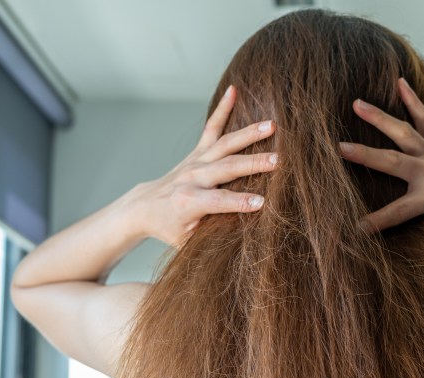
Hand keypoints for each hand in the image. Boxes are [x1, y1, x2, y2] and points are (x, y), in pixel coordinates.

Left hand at [130, 84, 278, 247]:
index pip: (218, 202)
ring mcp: (195, 161)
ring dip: (249, 134)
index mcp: (188, 202)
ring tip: (272, 126)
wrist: (144, 207)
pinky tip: (234, 90)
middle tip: (278, 160)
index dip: (239, 202)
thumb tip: (246, 232)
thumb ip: (214, 233)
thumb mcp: (190, 240)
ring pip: (225, 144)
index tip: (262, 203)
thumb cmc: (171, 228)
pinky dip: (222, 108)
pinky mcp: (197, 151)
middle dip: (252, 164)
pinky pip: (211, 127)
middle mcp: (192, 178)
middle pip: (226, 168)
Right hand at [339, 78, 423, 239]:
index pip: (398, 212)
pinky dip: (412, 99)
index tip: (354, 228)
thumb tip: (405, 241)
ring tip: (356, 104)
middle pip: (392, 162)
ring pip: (403, 132)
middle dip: (365, 156)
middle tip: (339, 148)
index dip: (376, 222)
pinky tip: (399, 81)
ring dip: (379, 117)